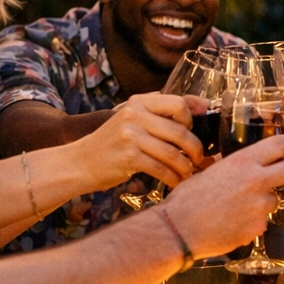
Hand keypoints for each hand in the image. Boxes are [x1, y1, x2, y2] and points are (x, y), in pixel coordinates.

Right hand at [77, 93, 202, 189]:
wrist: (81, 161)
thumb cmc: (114, 141)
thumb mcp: (134, 118)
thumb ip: (162, 111)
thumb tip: (202, 105)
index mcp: (139, 102)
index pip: (178, 103)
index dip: (192, 119)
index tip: (192, 131)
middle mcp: (135, 115)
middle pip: (180, 131)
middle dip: (195, 149)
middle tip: (198, 158)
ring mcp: (131, 136)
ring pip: (173, 153)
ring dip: (186, 166)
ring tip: (188, 172)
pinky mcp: (129, 157)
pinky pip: (161, 169)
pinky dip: (173, 178)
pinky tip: (175, 182)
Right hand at [160, 135, 283, 257]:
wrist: (180, 229)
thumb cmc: (187, 200)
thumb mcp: (209, 171)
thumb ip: (231, 166)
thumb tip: (240, 164)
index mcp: (243, 162)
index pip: (280, 145)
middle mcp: (256, 181)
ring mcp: (260, 206)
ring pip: (274, 200)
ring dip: (264, 202)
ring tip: (239, 207)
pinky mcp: (258, 227)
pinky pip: (262, 221)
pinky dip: (252, 222)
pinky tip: (234, 222)